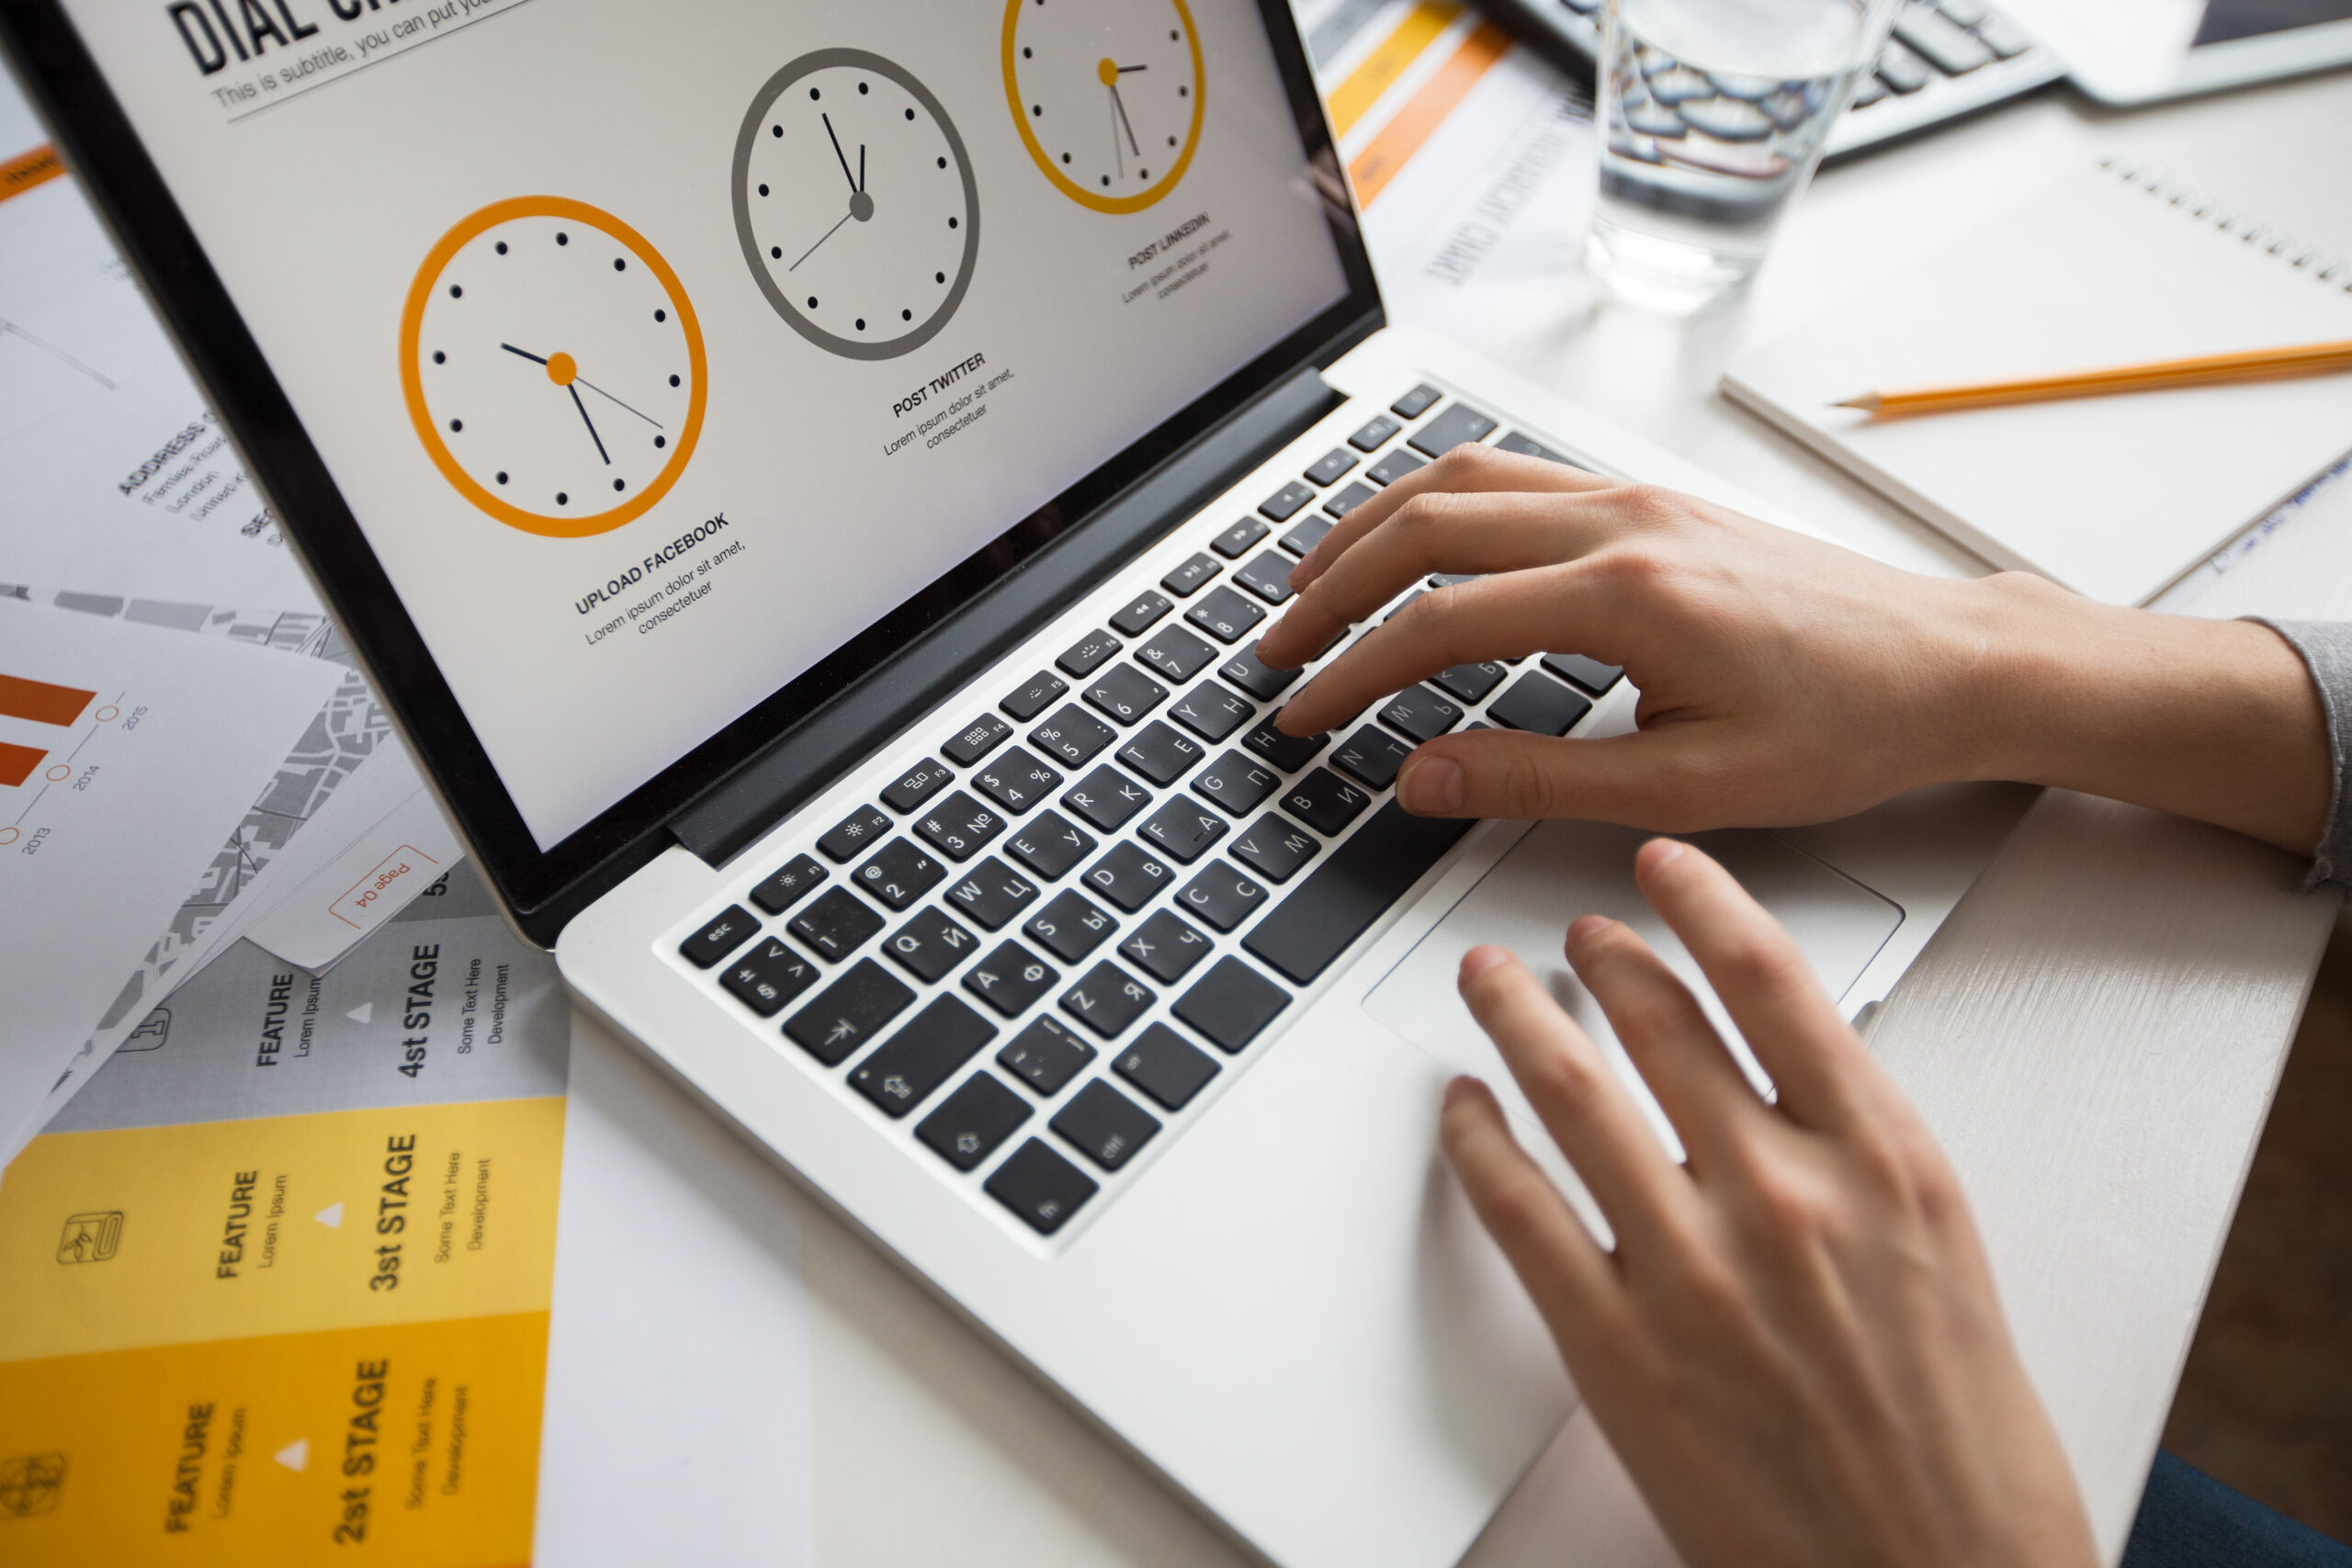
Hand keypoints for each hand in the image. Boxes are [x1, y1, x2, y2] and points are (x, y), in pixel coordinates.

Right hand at [1252, 446, 2326, 851]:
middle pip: (1423, 525)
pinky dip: (1433, 501)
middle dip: (1328, 588)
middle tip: (1272, 651)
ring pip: (1460, 479)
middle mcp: (1618, 523)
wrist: (1950, 666)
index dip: (1349, 673)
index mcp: (1624, 594)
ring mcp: (1633, 498)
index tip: (1300, 715)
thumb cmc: (1846, 727)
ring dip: (1369, 527)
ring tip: (1309, 586)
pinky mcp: (1649, 500)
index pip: (1436, 622)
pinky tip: (1410, 540)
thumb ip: (1538, 779)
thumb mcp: (1689, 788)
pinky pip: (1511, 474)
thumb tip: (1421, 777)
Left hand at [1441, 838, 2099, 1567]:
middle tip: (1570, 933)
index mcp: (1884, 1163)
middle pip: (1658, 1026)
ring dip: (1516, 1022)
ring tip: (1490, 984)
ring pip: (1570, 1096)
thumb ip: (1857, 1150)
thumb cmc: (1962, 1440)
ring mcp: (1691, 1271)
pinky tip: (1464, 1112)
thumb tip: (1775, 1069)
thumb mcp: (1941, 1253)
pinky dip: (1478, 1145)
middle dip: (1599, 960)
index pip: (1774, 984)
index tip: (1664, 866)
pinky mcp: (1617, 1348)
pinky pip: (1518, 1213)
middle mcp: (1784, 1198)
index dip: (1705, 904)